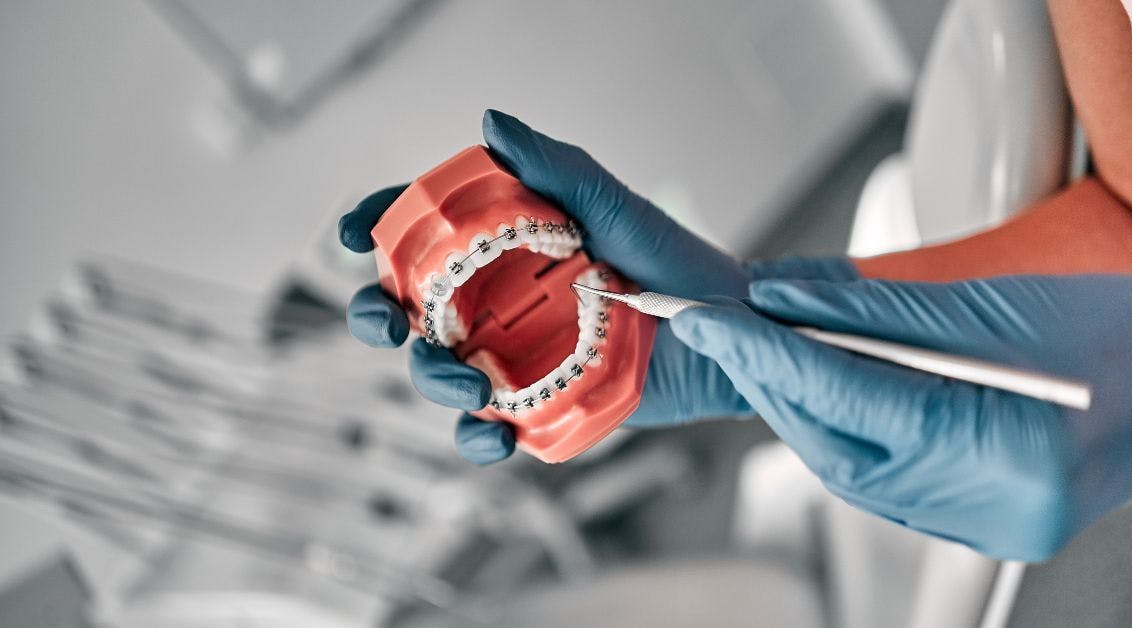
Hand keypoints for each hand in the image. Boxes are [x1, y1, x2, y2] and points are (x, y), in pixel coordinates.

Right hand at [339, 109, 857, 463]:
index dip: (376, 230)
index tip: (354, 235)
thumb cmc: (673, 261)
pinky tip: (496, 435)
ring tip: (471, 386)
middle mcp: (494, 302)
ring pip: (437, 374)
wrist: (725, 332)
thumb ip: (556, 169)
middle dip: (377, 315)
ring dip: (433, 381)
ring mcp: (511, 357)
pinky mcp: (537, 408)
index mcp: (501, 247)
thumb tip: (491, 123)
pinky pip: (488, 431)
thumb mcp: (615, 208)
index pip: (420, 233)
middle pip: (407, 310)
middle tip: (390, 322)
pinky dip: (479, 440)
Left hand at [670, 274, 1131, 559]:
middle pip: (839, 449)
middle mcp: (998, 509)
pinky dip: (843, 431)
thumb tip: (782, 297)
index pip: (855, 400)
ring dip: (799, 409)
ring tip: (760, 351)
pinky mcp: (981, 526)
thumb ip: (877, 306)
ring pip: (851, 471)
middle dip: (771, 386)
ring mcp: (990, 529)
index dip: (770, 357)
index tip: (710, 322)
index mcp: (1013, 452)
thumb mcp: (995, 301)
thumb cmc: (1126, 332)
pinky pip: (883, 483)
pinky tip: (820, 390)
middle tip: (722, 330)